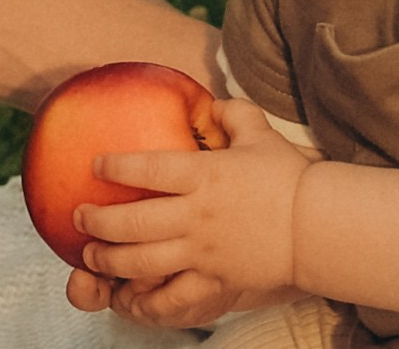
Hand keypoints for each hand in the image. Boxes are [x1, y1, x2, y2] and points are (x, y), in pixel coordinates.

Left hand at [76, 97, 305, 301]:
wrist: (320, 227)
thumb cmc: (289, 177)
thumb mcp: (261, 135)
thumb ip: (234, 114)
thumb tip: (214, 102)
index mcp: (203, 175)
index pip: (147, 167)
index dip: (115, 166)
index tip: (95, 165)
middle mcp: (196, 213)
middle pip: (132, 220)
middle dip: (98, 220)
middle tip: (79, 217)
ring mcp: (203, 250)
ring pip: (143, 259)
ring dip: (110, 258)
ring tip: (90, 254)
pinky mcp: (215, 278)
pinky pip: (174, 293)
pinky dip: (147, 297)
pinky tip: (128, 295)